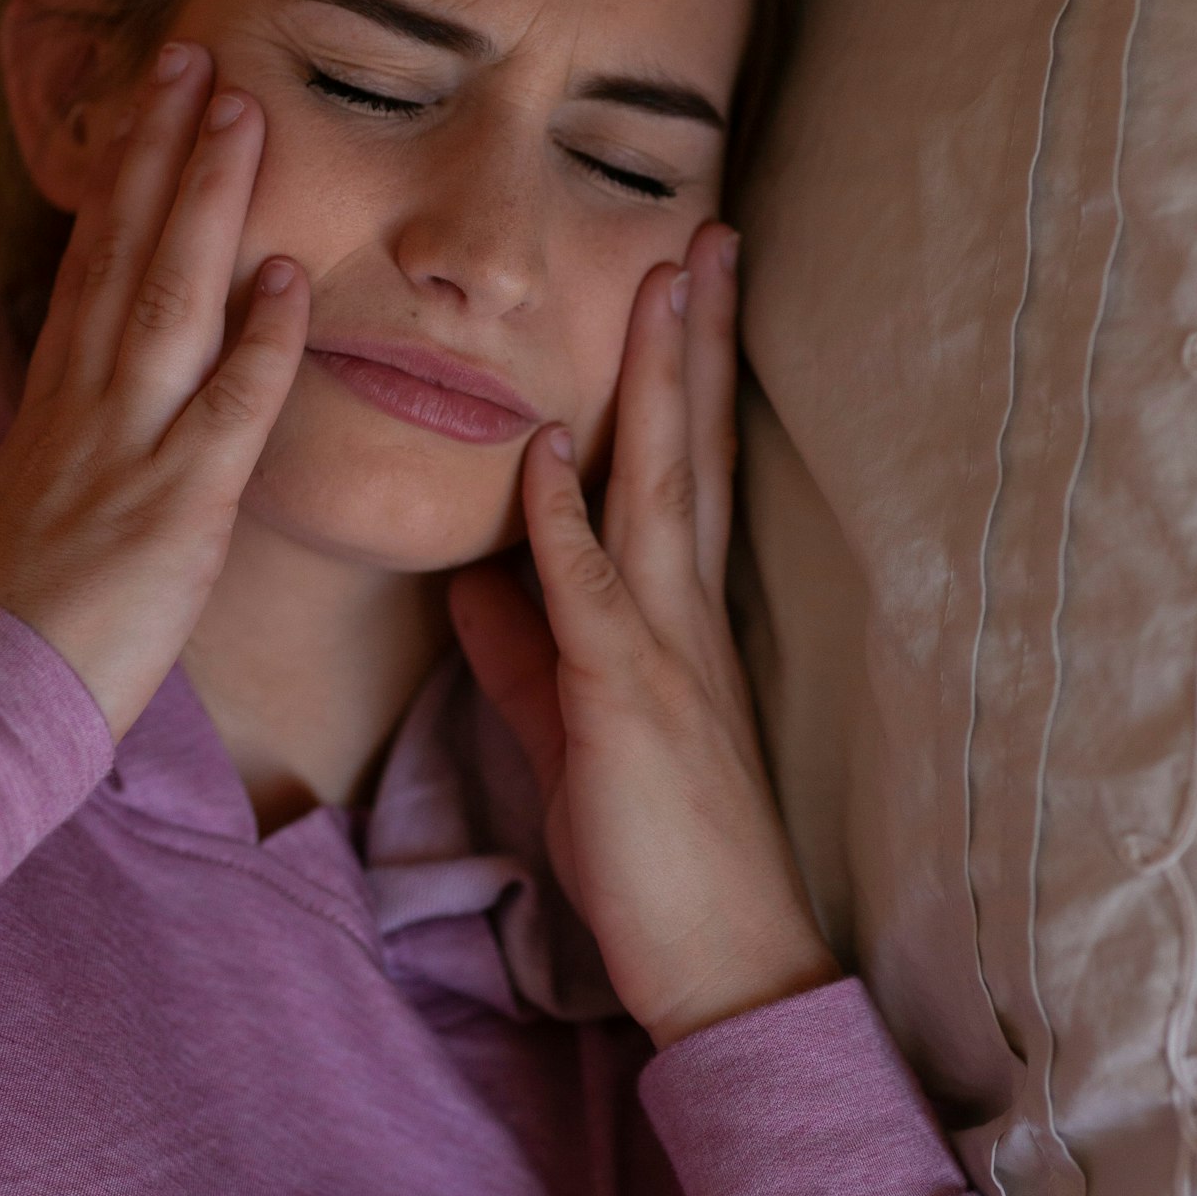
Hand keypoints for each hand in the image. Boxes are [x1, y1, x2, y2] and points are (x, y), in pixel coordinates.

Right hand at [0, 45, 308, 739]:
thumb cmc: (11, 622)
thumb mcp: (39, 502)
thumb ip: (80, 441)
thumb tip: (105, 405)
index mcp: (57, 400)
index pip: (92, 260)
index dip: (126, 176)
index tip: (153, 100)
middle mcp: (86, 403)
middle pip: (126, 249)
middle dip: (165, 148)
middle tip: (197, 53)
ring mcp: (129, 447)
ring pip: (172, 297)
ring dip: (210, 200)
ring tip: (244, 112)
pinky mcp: (176, 509)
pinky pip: (228, 411)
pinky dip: (259, 342)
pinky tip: (288, 278)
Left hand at [449, 223, 836, 1047]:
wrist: (720, 964)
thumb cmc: (649, 851)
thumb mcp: (567, 725)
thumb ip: (525, 646)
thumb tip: (476, 578)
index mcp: (674, 613)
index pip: (680, 465)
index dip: (680, 370)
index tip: (681, 280)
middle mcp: (684, 611)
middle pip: (690, 446)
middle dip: (695, 336)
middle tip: (706, 231)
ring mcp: (664, 650)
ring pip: (660, 488)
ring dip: (656, 382)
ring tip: (664, 283)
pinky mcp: (626, 702)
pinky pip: (593, 592)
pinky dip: (568, 516)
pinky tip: (553, 446)